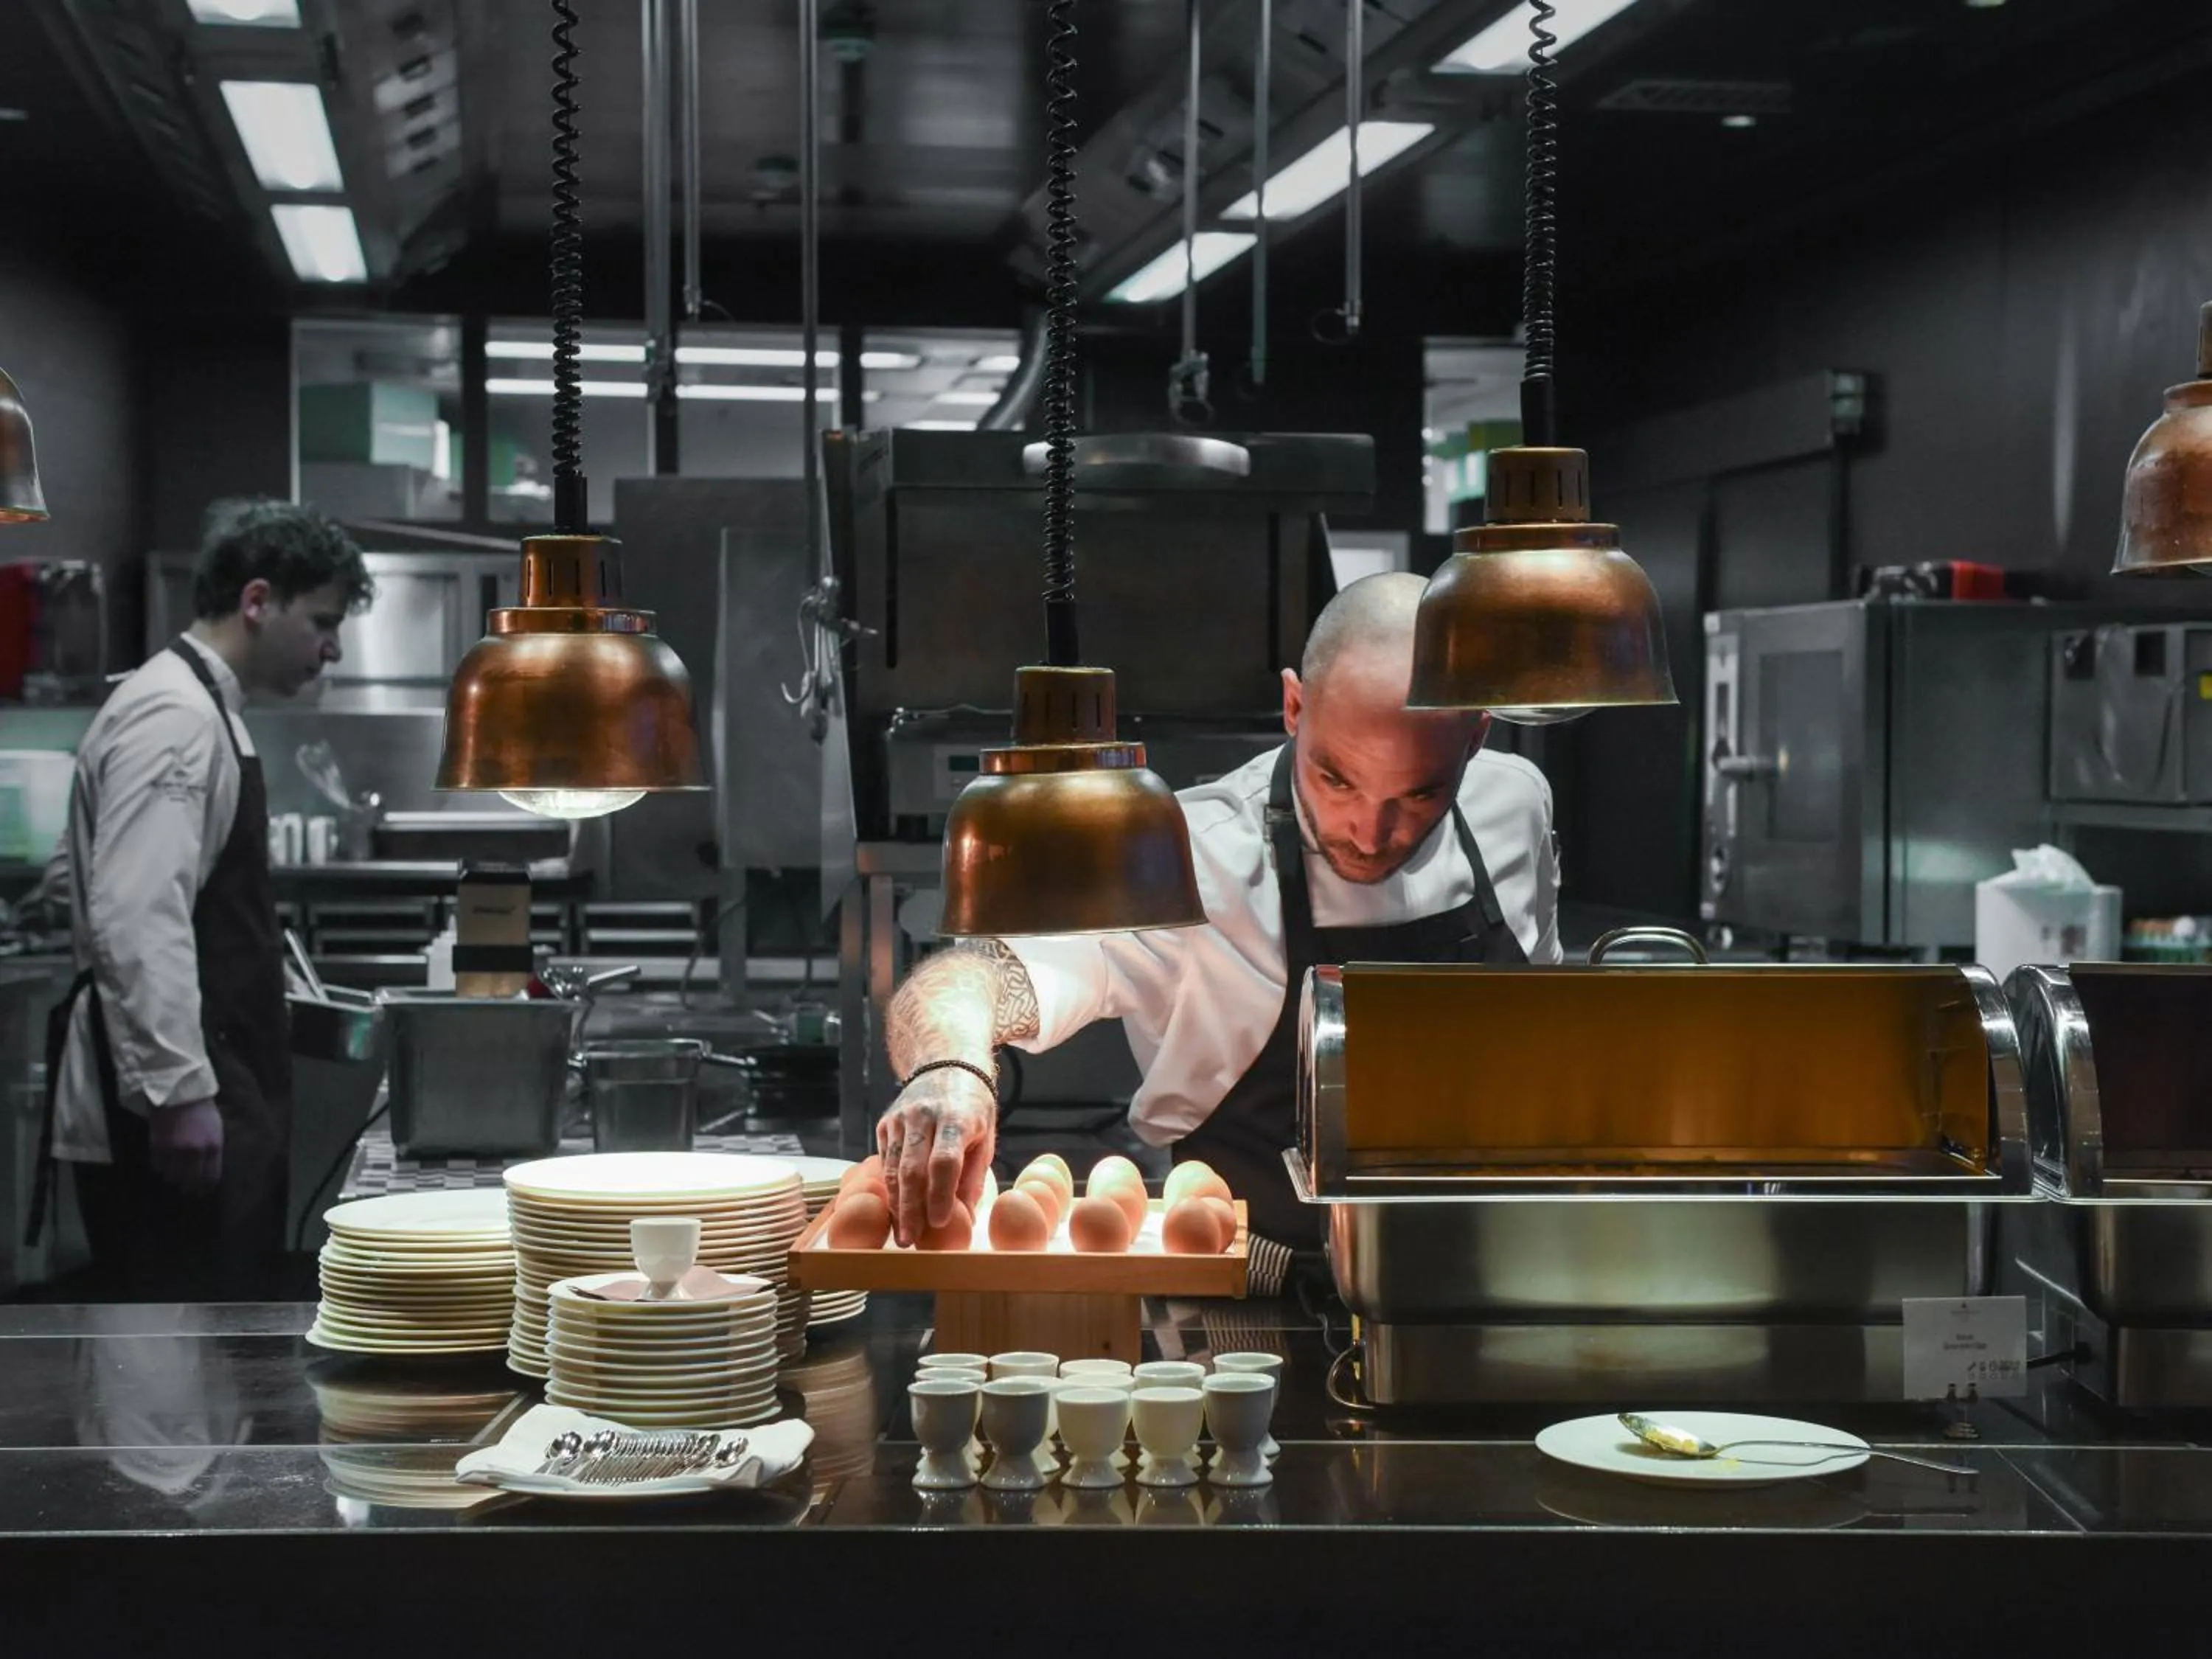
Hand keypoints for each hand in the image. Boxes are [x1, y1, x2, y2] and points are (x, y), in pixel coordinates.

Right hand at [148, 1098, 223, 1195]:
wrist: (179, 1093)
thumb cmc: (201, 1109)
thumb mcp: (215, 1129)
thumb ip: (212, 1149)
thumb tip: (208, 1168)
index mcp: (213, 1146)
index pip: (210, 1177)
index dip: (205, 1187)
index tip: (201, 1192)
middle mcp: (196, 1152)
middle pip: (191, 1181)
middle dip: (188, 1187)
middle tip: (185, 1188)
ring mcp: (176, 1150)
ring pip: (172, 1176)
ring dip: (172, 1177)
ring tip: (173, 1175)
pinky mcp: (159, 1146)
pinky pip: (158, 1166)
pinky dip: (160, 1167)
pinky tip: (163, 1164)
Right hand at [878, 1068, 995, 1246]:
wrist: (947, 1065)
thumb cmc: (973, 1109)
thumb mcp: (985, 1138)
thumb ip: (973, 1178)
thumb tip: (965, 1220)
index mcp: (957, 1117)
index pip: (945, 1161)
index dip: (940, 1194)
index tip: (939, 1224)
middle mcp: (925, 1115)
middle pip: (913, 1168)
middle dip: (910, 1208)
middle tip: (910, 1240)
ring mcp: (901, 1118)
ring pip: (893, 1167)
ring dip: (896, 1204)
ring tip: (901, 1234)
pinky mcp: (886, 1123)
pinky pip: (885, 1160)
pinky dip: (890, 1187)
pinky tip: (895, 1210)